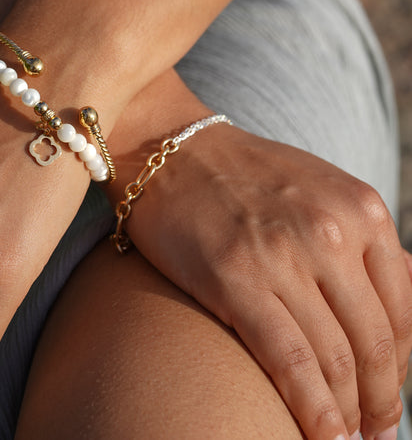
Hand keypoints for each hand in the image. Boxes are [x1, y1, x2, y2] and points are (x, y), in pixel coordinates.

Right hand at [122, 123, 411, 439]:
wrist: (171, 149)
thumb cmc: (246, 176)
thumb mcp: (322, 190)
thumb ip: (360, 244)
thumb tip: (395, 320)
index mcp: (361, 209)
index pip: (404, 310)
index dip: (401, 366)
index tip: (391, 392)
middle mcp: (330, 231)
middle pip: (375, 342)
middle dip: (381, 400)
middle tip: (377, 430)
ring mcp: (283, 255)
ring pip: (337, 361)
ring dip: (349, 414)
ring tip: (345, 436)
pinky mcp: (237, 280)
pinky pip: (291, 364)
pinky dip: (313, 412)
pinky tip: (321, 435)